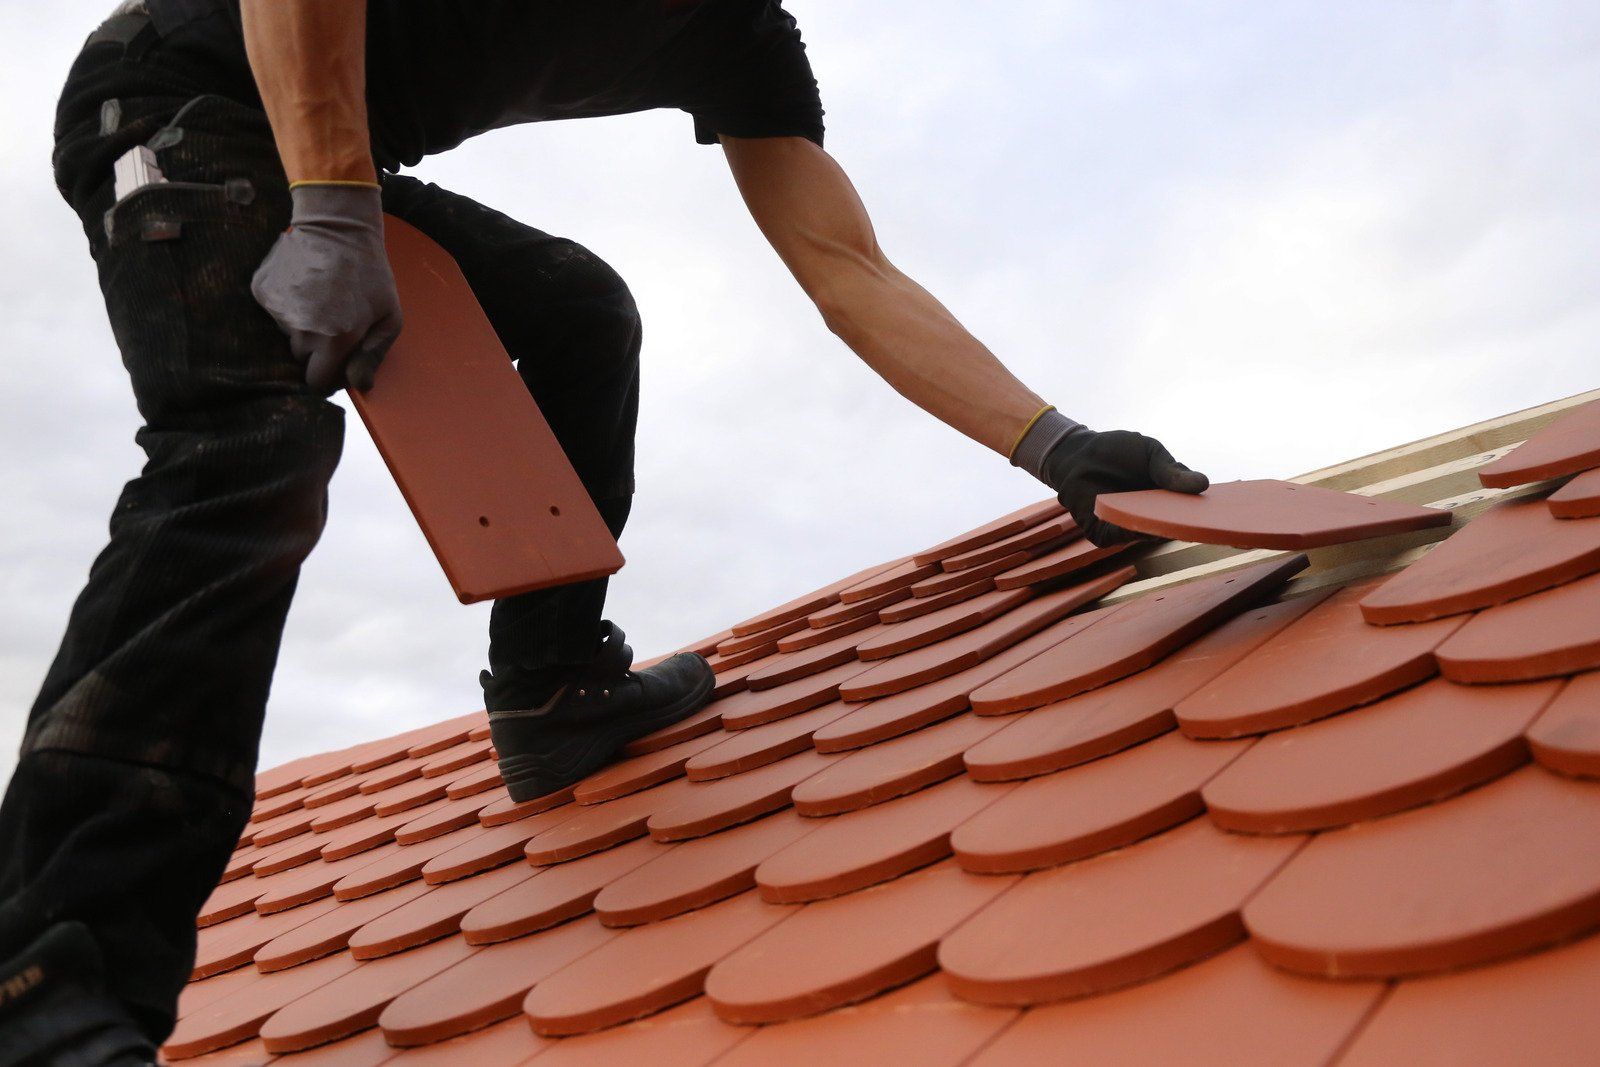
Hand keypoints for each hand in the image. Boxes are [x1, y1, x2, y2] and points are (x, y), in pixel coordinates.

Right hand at [251, 183, 401, 394]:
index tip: (335, 366)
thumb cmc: (370, 275)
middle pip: (301, 359)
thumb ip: (373, 356)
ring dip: (302, 325)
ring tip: (321, 298)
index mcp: (334, 341)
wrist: (337, 227)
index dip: (327, 378)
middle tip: (334, 322)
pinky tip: (305, 285)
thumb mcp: (388, 317)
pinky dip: (287, 304)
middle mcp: (301, 329)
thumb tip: (360, 387)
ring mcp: (278, 309)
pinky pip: (274, 312)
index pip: (316, 383)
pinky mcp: (262, 290)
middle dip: (316, 350)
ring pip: (287, 334)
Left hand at [1042, 429, 1209, 545]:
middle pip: (1173, 527)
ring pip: (1149, 534)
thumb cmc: (1117, 451)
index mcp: (1165, 500)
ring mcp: (1128, 527)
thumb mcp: (1150, 453)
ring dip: (1161, 529)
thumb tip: (1204, 484)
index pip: (1189, 511)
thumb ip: (1172, 470)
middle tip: (1206, 522)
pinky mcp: (1104, 533)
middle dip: (1187, 524)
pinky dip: (1132, 531)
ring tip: (1177, 522)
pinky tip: (1144, 525)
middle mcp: (1149, 517)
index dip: (1205, 514)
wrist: (1078, 451)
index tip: (1224, 514)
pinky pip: (1122, 536)